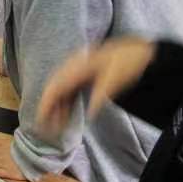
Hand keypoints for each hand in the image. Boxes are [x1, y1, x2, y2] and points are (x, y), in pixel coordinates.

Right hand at [38, 37, 155, 134]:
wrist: (142, 52)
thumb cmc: (129, 63)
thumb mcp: (116, 78)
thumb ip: (101, 95)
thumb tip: (90, 116)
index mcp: (79, 66)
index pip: (56, 87)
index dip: (45, 105)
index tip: (41, 122)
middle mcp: (75, 66)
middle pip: (54, 88)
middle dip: (49, 109)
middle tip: (47, 129)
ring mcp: (79, 70)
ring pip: (61, 90)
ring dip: (58, 108)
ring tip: (58, 126)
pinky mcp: (85, 74)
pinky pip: (69, 89)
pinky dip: (65, 103)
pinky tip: (66, 115)